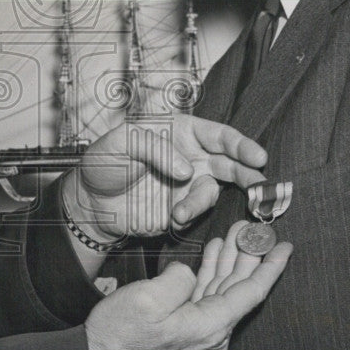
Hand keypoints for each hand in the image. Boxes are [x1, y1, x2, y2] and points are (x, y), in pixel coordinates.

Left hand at [63, 115, 266, 243]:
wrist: (90, 201)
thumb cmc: (104, 161)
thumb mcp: (122, 141)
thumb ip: (156, 148)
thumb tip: (188, 170)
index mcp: (181, 132)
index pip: (218, 135)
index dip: (240, 145)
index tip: (257, 156)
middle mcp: (191, 157)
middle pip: (229, 162)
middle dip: (248, 172)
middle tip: (260, 183)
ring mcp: (186, 185)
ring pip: (212, 191)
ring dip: (202, 201)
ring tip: (180, 211)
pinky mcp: (180, 210)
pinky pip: (196, 213)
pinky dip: (189, 216)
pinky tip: (173, 217)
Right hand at [84, 221, 291, 349]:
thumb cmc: (118, 338)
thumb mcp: (147, 299)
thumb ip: (179, 278)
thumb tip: (188, 272)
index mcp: (208, 326)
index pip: (250, 292)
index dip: (270, 267)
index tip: (284, 247)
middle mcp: (210, 335)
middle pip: (238, 288)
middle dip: (247, 255)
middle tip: (253, 229)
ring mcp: (198, 335)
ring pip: (222, 291)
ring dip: (228, 261)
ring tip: (235, 235)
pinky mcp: (185, 333)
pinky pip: (205, 298)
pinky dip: (210, 274)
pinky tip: (211, 256)